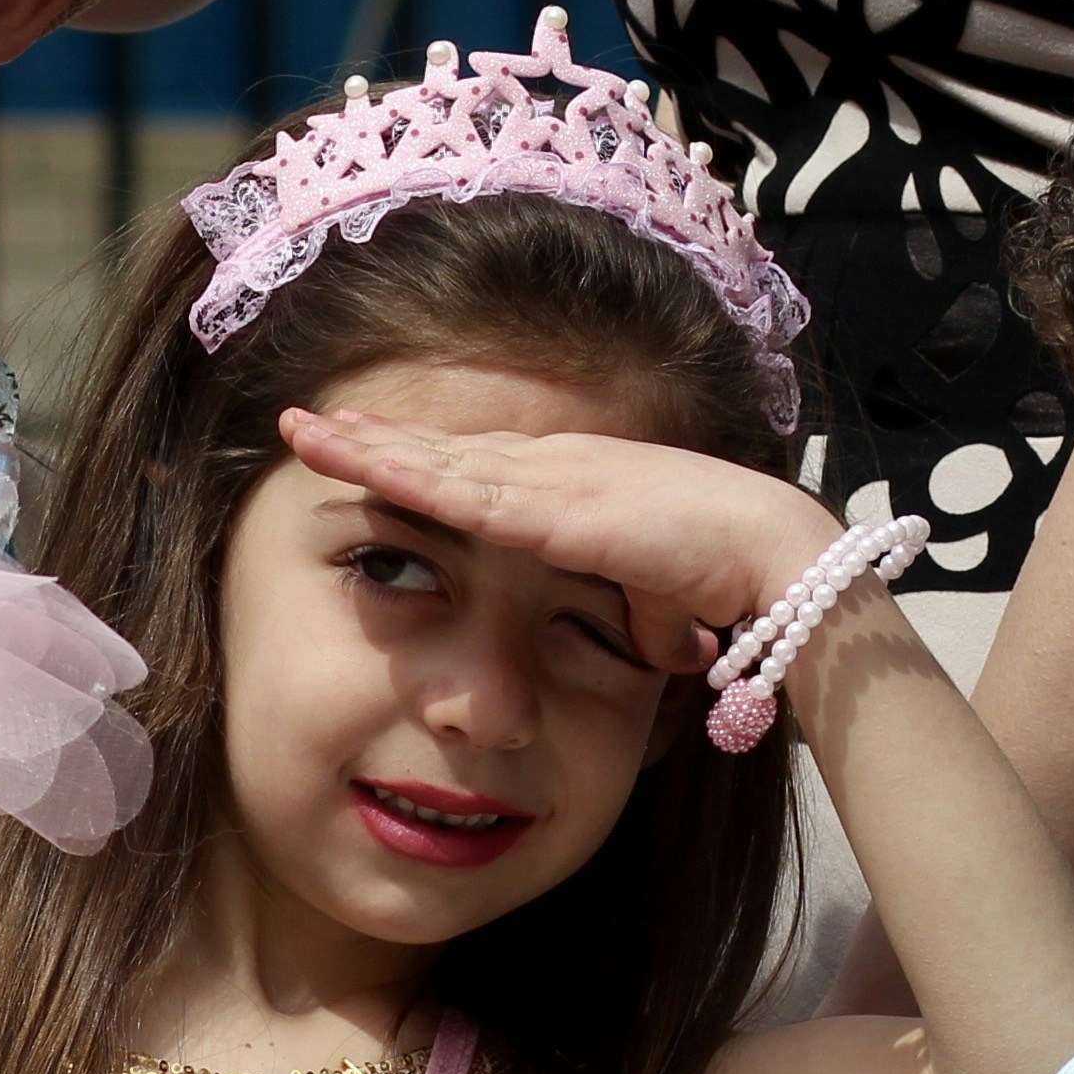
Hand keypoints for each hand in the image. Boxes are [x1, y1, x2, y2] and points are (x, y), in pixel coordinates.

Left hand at [275, 404, 837, 666]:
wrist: (770, 551)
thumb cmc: (725, 574)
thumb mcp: (658, 597)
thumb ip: (642, 612)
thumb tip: (662, 649)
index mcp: (573, 484)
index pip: (478, 466)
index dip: (417, 455)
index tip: (363, 444)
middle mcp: (554, 468)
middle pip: (443, 451)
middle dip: (372, 437)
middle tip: (306, 423)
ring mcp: (550, 480)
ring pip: (437, 460)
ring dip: (367, 446)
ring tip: (303, 432)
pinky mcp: (551, 507)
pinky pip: (460, 492)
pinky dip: (405, 474)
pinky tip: (358, 462)